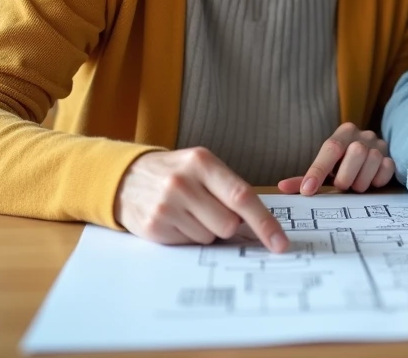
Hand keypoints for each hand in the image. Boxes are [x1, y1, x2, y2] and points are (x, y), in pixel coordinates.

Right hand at [114, 147, 287, 250]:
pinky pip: (189, 245)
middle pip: (228, 224)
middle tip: (209, 209)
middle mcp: (183, 183)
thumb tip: (261, 224)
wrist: (127, 178)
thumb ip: (229, 189)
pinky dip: (188, 236)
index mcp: (202, 162)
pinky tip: (175, 220)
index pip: (242, 197)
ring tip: (188, 212)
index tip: (280, 243)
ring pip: (209, 237)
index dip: (265, 223)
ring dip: (205, 230)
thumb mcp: (202, 166)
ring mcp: (166, 206)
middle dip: (226, 224)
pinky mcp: (154, 227)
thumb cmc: (176, 173)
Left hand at [276, 122, 395, 194]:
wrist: (369, 158)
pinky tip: (369, 182)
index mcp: (343, 132)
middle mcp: (363, 135)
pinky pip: (386, 169)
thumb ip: (304, 178)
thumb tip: (282, 187)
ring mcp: (380, 145)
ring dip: (361, 181)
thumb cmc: (341, 166)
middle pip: (356, 152)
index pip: (330, 148)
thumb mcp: (324, 169)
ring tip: (355, 185)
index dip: (318, 171)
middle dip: (346, 176)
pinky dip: (376, 180)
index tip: (308, 191)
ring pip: (373, 161)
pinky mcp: (391, 157)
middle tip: (342, 186)